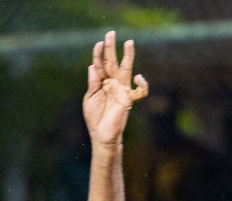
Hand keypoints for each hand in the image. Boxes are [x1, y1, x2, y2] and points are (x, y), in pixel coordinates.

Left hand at [82, 31, 149, 147]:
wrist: (102, 135)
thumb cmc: (95, 118)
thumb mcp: (89, 98)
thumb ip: (93, 82)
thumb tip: (93, 66)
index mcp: (101, 82)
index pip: (100, 64)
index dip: (98, 54)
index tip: (98, 44)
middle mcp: (112, 83)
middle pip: (112, 62)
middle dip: (111, 48)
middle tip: (111, 33)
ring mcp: (121, 90)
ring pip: (126, 69)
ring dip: (128, 56)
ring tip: (128, 43)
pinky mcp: (129, 99)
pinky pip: (140, 90)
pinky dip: (142, 84)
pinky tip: (138, 77)